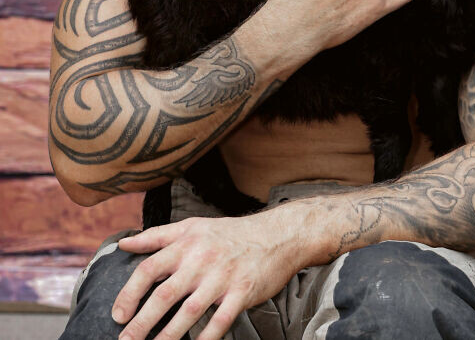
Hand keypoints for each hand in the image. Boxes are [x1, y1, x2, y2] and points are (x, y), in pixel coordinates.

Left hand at [112, 212, 300, 339]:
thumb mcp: (193, 226)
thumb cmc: (230, 233)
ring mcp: (223, 277)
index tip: (118, 315)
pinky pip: (220, 321)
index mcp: (187, 242)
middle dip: (141, 323)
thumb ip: (157, 236)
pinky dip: (206, 339)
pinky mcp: (242, 292)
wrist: (277, 235)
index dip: (129, 293)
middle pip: (165, 295)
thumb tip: (124, 243)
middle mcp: (202, 259)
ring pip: (189, 313)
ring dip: (167, 336)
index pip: (150, 268)